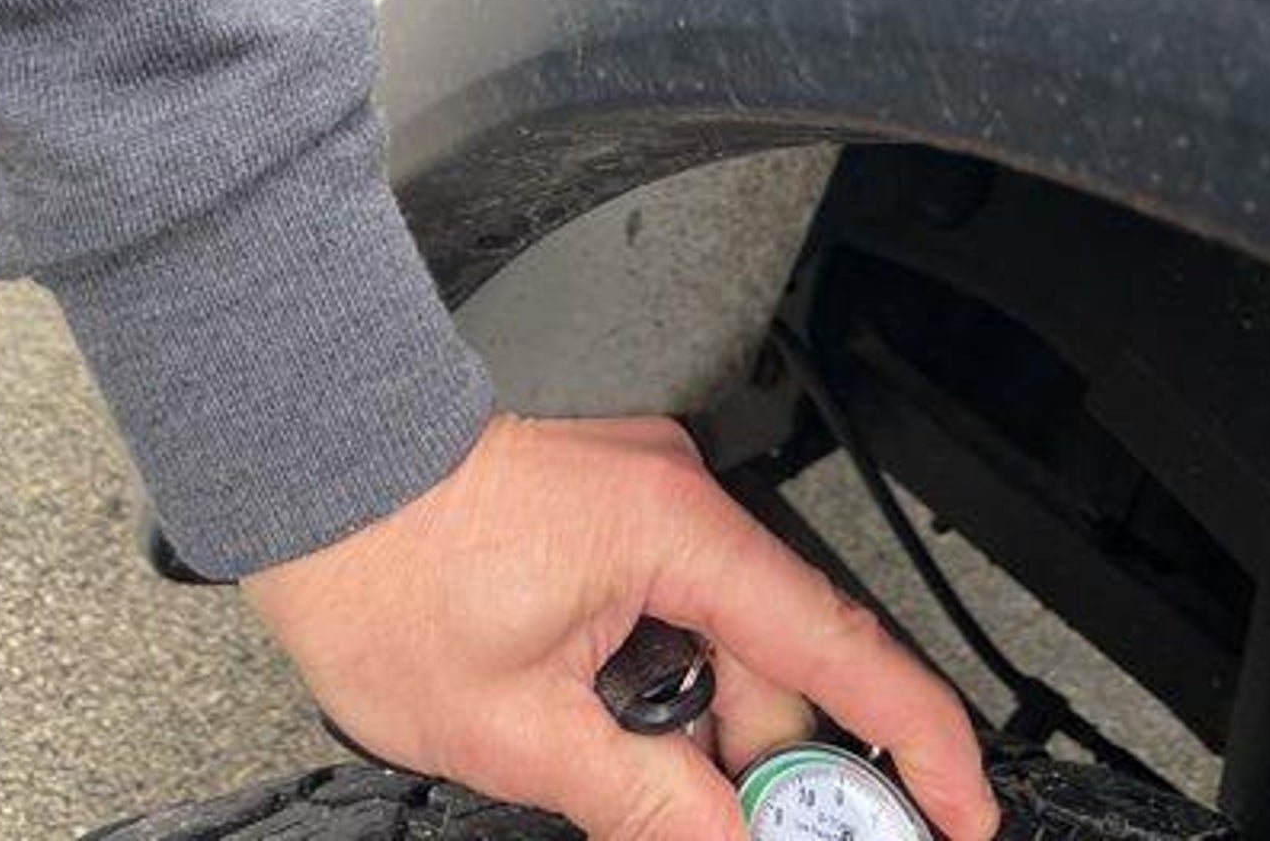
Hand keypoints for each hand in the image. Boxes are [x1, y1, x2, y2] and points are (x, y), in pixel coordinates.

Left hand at [244, 413, 997, 840]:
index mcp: (676, 535)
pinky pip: (680, 608)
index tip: (959, 811)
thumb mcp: (511, 725)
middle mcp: (679, 501)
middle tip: (774, 838)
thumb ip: (638, 797)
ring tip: (656, 796)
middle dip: (777, 769)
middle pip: (778, 659)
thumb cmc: (379, 565)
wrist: (310, 466)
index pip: (835, 647)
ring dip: (705, 731)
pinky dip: (670, 683)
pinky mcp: (614, 511)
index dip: (915, 739)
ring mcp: (647, 500)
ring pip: (723, 640)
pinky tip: (624, 737)